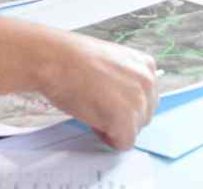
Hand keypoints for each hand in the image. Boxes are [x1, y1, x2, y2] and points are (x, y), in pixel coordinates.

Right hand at [41, 32, 158, 150]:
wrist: (54, 60)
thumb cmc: (72, 58)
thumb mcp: (110, 60)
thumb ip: (125, 79)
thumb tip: (121, 99)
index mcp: (145, 65)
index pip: (146, 97)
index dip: (124, 101)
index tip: (107, 97)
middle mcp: (148, 82)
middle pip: (143, 115)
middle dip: (122, 116)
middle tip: (97, 104)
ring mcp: (139, 102)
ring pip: (134, 129)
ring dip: (114, 126)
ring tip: (92, 109)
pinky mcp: (126, 121)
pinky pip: (124, 142)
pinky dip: (109, 139)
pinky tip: (93, 121)